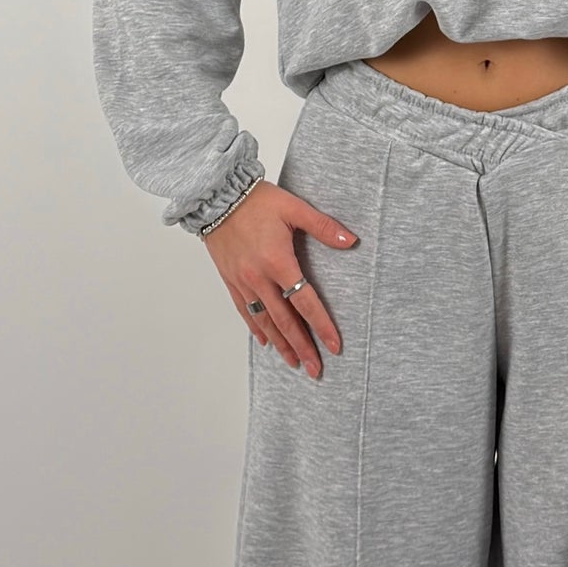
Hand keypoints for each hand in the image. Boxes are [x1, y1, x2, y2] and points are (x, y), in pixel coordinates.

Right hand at [204, 180, 357, 376]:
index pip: (305, 302)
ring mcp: (242, 282)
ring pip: (264, 321)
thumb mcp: (294, 208)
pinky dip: (256, 329)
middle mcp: (259, 278)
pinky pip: (245, 311)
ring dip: (281, 344)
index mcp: (278, 262)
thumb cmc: (257, 200)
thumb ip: (323, 226)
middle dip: (302, 347)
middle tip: (315, 369)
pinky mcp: (230, 280)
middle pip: (285, 321)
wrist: (216, 196)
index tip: (333, 346)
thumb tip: (350, 241)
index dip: (321, 326)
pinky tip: (266, 342)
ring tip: (294, 362)